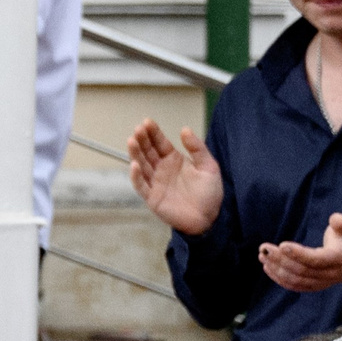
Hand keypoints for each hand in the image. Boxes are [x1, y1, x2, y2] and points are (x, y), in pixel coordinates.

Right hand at [126, 120, 222, 236]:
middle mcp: (161, 169)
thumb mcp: (209, 167)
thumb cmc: (209, 193)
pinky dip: (136, 176)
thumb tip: (185, 129)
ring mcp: (155, 182)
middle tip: (138, 130)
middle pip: (147, 151)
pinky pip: (141, 185)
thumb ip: (197, 148)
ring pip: (141, 165)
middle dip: (142, 140)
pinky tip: (135, 165)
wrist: (209, 218)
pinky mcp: (152, 197)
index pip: (160, 143)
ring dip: (135, 153)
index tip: (147, 122)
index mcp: (174, 160)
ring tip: (132, 141)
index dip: (153, 133)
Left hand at [260, 213, 341, 294]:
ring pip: (297, 280)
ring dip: (277, 269)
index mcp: (339, 259)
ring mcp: (322, 282)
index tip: (281, 244)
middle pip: (303, 270)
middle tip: (264, 248)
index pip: (317, 259)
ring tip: (262, 256)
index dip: (299, 253)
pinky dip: (280, 279)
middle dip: (281, 260)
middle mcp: (330, 274)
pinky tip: (267, 268)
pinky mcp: (315, 286)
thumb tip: (335, 218)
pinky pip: (296, 286)